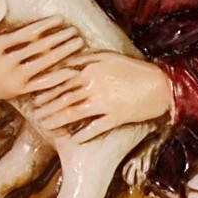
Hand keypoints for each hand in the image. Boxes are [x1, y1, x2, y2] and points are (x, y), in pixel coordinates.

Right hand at [0, 3, 84, 101]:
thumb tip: (2, 0)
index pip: (26, 34)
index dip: (44, 26)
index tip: (60, 19)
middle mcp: (6, 63)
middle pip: (38, 48)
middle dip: (58, 38)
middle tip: (75, 31)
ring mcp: (13, 78)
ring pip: (43, 64)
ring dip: (62, 53)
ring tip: (77, 44)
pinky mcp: (19, 91)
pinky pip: (41, 84)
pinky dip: (57, 78)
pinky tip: (71, 71)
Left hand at [31, 53, 172, 140]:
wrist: (162, 85)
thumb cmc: (135, 69)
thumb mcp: (110, 57)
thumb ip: (87, 58)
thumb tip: (66, 62)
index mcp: (93, 69)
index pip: (64, 80)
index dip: (48, 89)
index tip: (36, 97)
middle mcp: (96, 86)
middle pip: (65, 98)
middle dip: (48, 107)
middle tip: (36, 115)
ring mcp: (106, 103)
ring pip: (75, 113)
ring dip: (58, 121)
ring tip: (47, 126)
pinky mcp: (117, 117)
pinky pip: (96, 127)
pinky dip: (84, 134)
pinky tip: (73, 140)